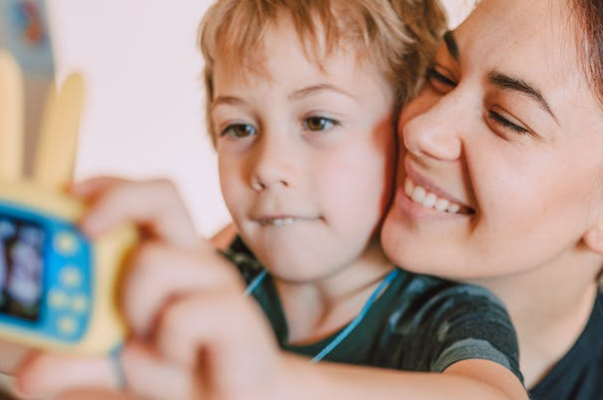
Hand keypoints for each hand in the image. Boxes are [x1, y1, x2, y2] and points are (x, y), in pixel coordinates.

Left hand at [14, 177, 279, 399]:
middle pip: (161, 195)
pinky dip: (165, 350)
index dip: (107, 188)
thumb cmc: (184, 368)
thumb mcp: (119, 362)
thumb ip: (79, 360)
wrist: (237, 399)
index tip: (67, 196)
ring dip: (135, 310)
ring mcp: (217, 280)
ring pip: (154, 261)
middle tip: (84, 230)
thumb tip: (31, 373)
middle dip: (115, 201)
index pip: (144, 198)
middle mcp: (194, 257)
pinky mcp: (236, 311)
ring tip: (150, 342)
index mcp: (170, 255)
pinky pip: (178, 317)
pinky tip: (180, 362)